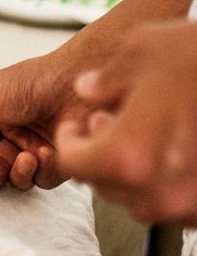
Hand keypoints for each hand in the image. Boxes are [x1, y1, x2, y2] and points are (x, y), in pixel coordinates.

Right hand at [0, 53, 80, 191]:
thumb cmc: (27, 83)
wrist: (74, 84)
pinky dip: (38, 171)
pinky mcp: (61, 164)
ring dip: (12, 173)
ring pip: (15, 179)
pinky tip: (41, 153)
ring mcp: (38, 150)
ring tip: (20, 159)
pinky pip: (41, 181)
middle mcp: (16, 135)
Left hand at [55, 21, 196, 224]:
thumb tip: (89, 90)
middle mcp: (156, 191)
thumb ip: (107, 77)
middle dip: (100, 154)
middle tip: (108, 122)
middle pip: (106, 186)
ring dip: (135, 169)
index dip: (70, 139)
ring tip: (148, 130)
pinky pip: (180, 201)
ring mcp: (190, 205)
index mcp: (125, 155)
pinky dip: (171, 178)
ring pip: (143, 199)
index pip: (74, 163)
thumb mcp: (144, 50)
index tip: (76, 124)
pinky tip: (182, 144)